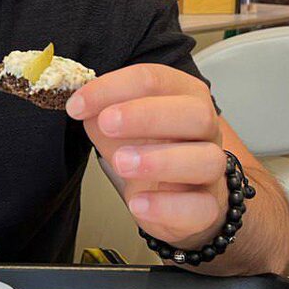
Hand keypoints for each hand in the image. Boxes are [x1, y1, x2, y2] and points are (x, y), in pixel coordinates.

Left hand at [66, 64, 226, 250]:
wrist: (173, 197)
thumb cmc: (148, 150)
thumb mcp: (120, 126)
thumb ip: (101, 111)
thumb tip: (80, 104)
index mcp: (182, 96)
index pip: (155, 80)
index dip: (113, 88)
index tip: (77, 105)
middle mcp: (204, 129)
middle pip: (195, 113)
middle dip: (147, 115)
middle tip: (107, 123)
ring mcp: (211, 169)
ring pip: (207, 160)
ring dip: (161, 160)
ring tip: (122, 163)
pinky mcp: (208, 207)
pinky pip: (201, 208)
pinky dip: (168, 207)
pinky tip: (138, 203)